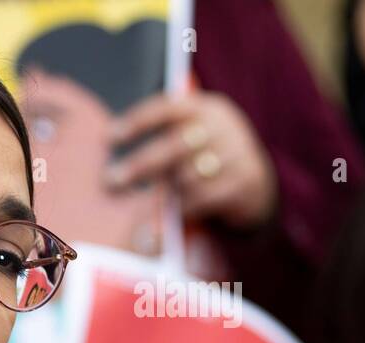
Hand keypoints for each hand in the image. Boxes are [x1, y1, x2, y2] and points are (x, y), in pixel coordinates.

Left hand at [106, 91, 276, 229]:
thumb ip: (164, 136)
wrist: (255, 184)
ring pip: (187, 176)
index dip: (138, 121)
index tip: (110, 137)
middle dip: (140, 164)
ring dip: (164, 191)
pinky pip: (200, 198)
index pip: (169, 107)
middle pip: (175, 145)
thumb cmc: (205, 158)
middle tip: (111, 180)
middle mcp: (224, 126)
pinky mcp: (242, 182)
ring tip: (150, 200)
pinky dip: (181, 208)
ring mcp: (236, 154)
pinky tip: (170, 212)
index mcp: (206, 108)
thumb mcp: (191, 137)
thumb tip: (113, 146)